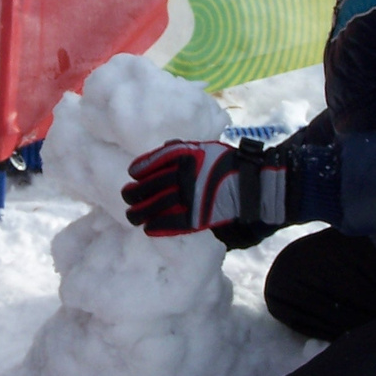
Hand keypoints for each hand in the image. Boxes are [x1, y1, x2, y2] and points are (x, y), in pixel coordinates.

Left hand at [121, 139, 286, 236]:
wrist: (249, 183)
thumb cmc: (225, 162)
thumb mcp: (201, 147)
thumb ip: (179, 148)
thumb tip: (161, 150)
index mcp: (180, 158)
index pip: (147, 165)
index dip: (137, 171)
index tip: (133, 175)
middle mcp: (179, 177)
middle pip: (144, 188)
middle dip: (131, 194)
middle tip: (127, 196)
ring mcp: (185, 199)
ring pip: (151, 209)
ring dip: (137, 213)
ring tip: (132, 216)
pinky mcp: (193, 218)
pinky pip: (168, 225)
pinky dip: (155, 227)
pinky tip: (148, 228)